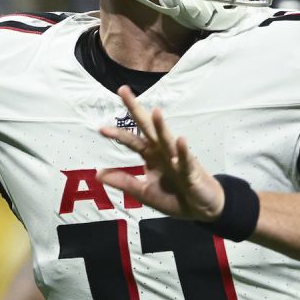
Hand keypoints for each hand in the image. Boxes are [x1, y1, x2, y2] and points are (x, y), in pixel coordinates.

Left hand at [98, 86, 224, 221]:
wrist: (201, 209)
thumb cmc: (174, 197)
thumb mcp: (144, 192)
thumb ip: (124, 181)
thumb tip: (98, 173)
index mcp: (151, 155)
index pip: (132, 141)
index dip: (118, 135)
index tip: (101, 129)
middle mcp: (163, 152)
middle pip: (147, 127)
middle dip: (136, 109)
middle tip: (122, 90)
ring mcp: (178, 159)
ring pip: (167, 139)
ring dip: (162, 126)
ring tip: (155, 112)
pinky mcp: (191, 171)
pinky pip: (186, 160)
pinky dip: (183, 151)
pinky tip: (180, 140)